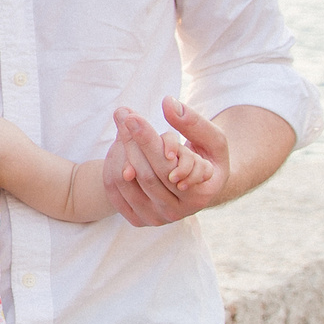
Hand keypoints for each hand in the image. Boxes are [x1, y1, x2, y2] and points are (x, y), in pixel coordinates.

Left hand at [102, 98, 230, 226]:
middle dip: (131, 141)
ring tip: (123, 126)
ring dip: (120, 150)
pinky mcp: (137, 219)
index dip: (148, 141)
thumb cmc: (208, 158)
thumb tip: (168, 103)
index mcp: (200, 195)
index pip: (166, 167)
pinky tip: (119, 145)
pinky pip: (114, 192)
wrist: (198, 187)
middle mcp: (177, 213)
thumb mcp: (212, 140)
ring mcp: (156, 219)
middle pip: (145, 174)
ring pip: (126, 182)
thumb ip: (194, 123)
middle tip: (123, 114)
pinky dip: (112, 166)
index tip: (133, 118)